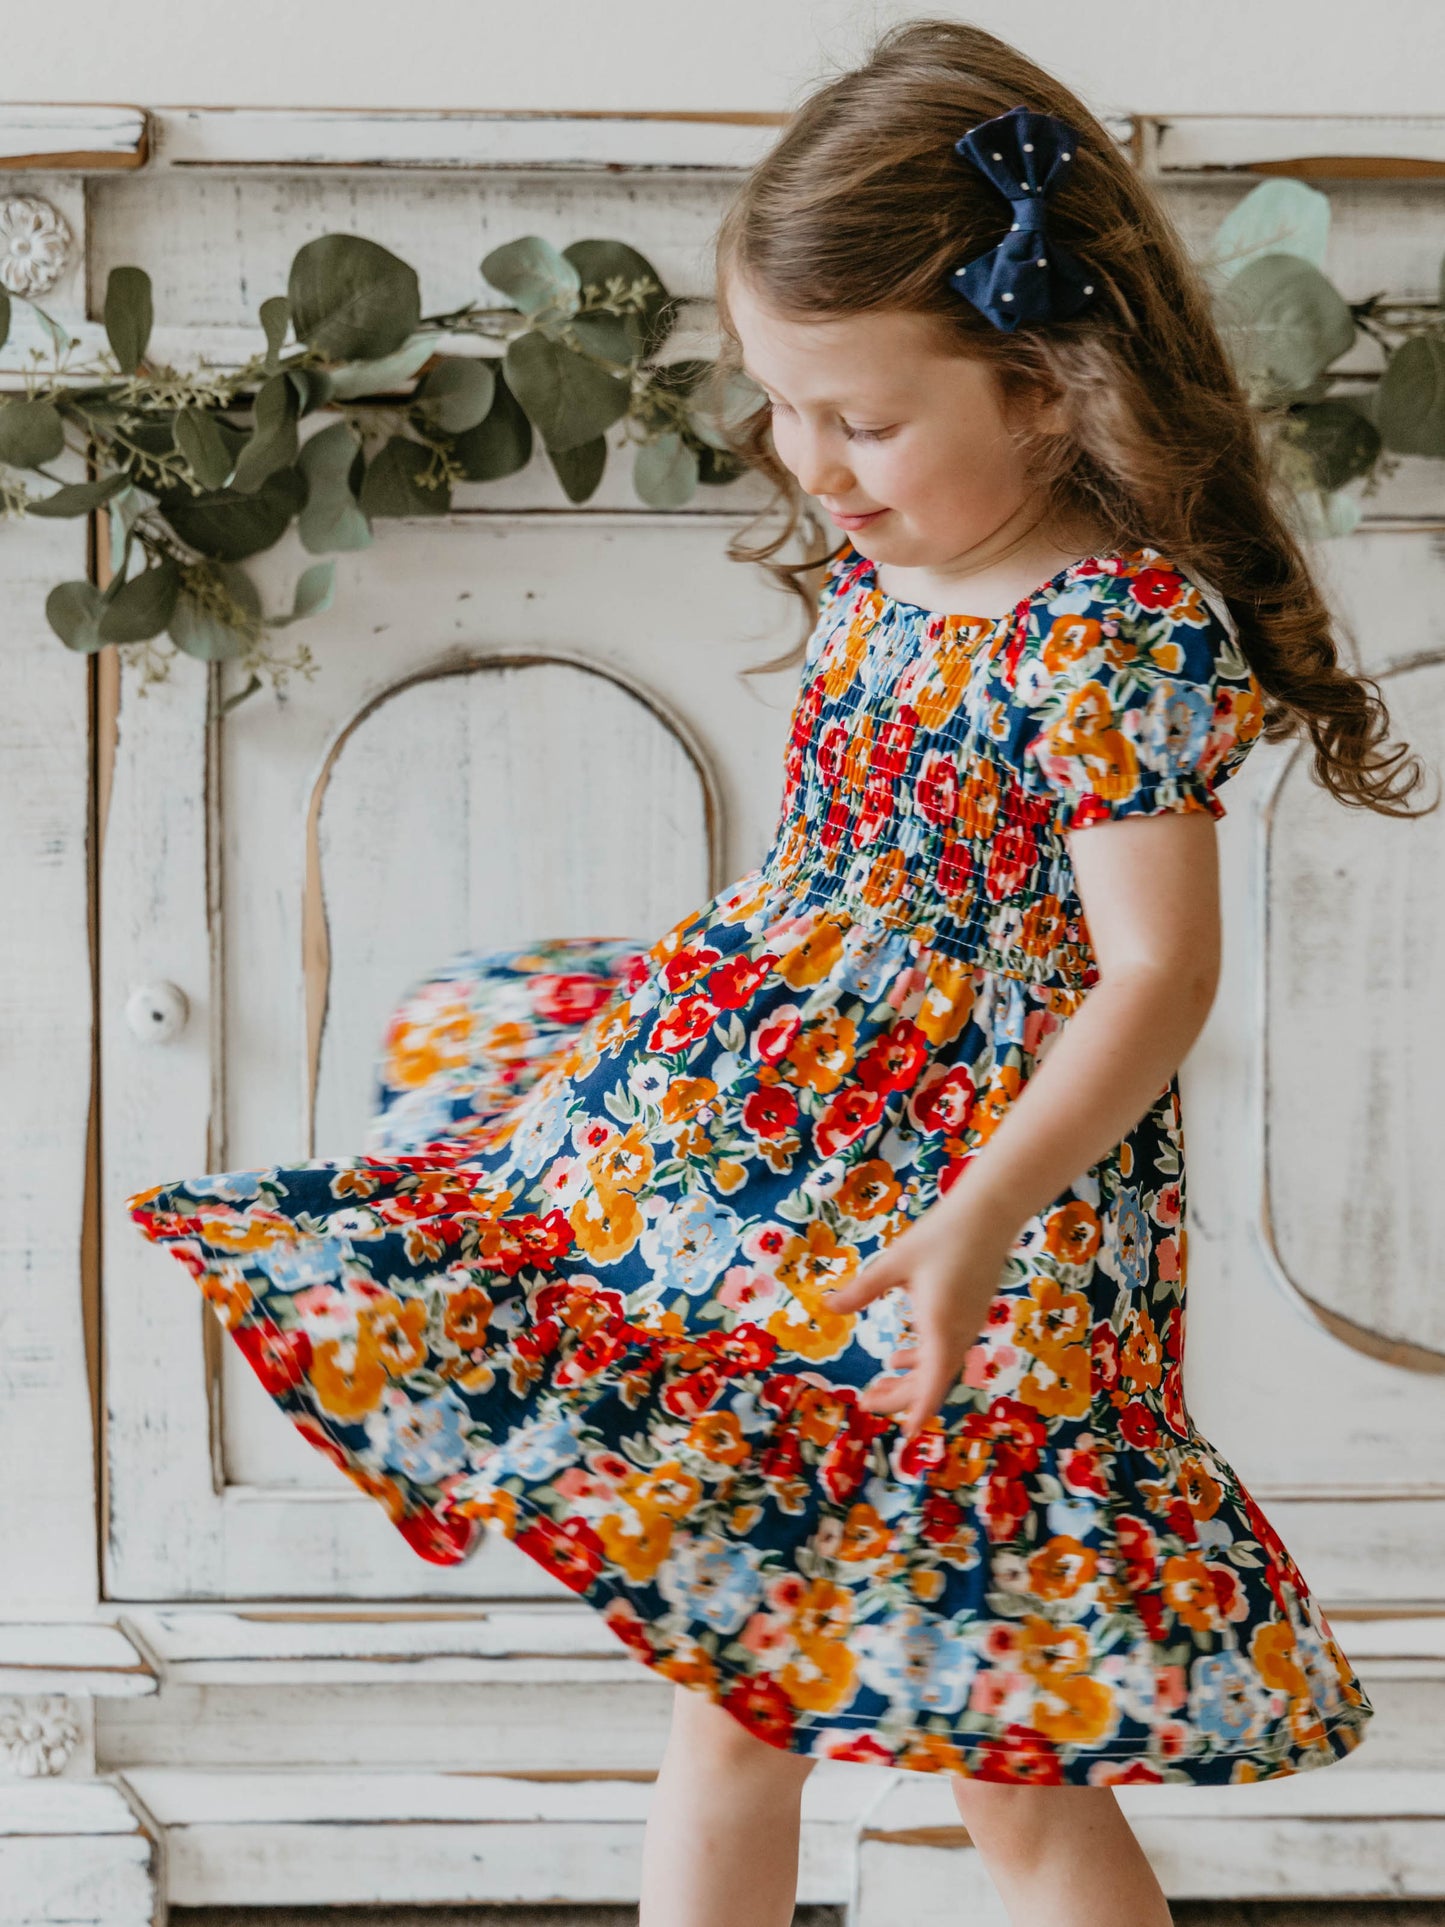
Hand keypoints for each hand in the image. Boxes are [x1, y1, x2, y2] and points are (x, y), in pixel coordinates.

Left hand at [822, 1205, 1012, 1439]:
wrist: (989, 1214)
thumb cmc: (941, 1236)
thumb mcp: (895, 1262)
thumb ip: (863, 1290)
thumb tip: (829, 1307)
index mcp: (941, 1328)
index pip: (931, 1384)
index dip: (918, 1412)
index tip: (906, 1436)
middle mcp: (958, 1334)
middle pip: (932, 1381)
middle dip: (902, 1397)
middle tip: (868, 1403)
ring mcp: (968, 1325)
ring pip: (939, 1366)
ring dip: (911, 1379)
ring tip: (881, 1386)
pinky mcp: (971, 1313)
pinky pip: (946, 1349)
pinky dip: (923, 1359)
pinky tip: (902, 1351)